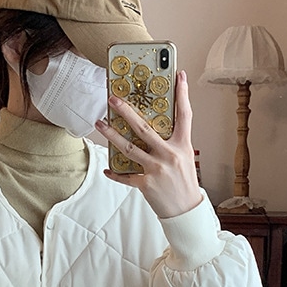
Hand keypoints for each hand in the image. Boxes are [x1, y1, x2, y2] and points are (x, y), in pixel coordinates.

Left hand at [95, 70, 201, 218]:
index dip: (182, 94)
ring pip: (129, 148)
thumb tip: (157, 127)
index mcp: (182, 145)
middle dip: (126, 111)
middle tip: (113, 99)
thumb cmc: (184, 182)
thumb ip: (172, 142)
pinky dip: (115, 173)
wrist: (185, 210)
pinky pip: (125, 176)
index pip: (184, 115)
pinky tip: (107, 168)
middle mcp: (169, 155)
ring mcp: (156, 169)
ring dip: (112, 135)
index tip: (179, 75)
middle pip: (144, 128)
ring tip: (100, 123)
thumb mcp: (184, 157)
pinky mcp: (146, 184)